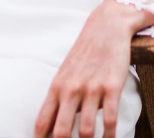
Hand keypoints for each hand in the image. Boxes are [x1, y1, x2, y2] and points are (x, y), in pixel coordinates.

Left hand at [34, 0, 153, 137]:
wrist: (106, 27)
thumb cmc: (84, 53)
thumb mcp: (65, 73)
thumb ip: (59, 97)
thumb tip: (52, 125)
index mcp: (56, 87)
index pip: (42, 122)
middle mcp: (70, 89)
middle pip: (61, 131)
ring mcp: (91, 88)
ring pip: (85, 130)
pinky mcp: (111, 86)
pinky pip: (109, 119)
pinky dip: (109, 135)